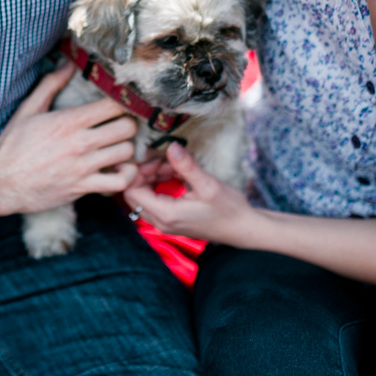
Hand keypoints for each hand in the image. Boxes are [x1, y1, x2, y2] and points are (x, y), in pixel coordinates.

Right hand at [0, 61, 139, 216]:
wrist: (1, 184)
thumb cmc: (12, 146)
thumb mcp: (27, 110)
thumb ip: (50, 85)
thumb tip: (68, 64)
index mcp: (69, 121)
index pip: (113, 104)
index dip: (122, 101)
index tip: (120, 102)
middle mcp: (81, 143)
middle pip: (127, 127)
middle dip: (128, 123)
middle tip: (122, 124)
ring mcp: (84, 167)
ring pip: (126, 152)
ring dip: (127, 148)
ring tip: (119, 145)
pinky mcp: (84, 188)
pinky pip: (120, 182)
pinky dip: (127, 175)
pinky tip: (121, 169)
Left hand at [123, 143, 257, 244]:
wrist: (243, 229)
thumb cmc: (229, 209)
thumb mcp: (208, 185)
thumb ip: (186, 166)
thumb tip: (171, 146)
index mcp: (166, 214)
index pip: (131, 191)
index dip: (138, 172)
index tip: (156, 159)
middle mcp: (161, 222)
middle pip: (133, 195)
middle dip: (143, 173)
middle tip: (163, 161)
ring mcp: (165, 223)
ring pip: (143, 197)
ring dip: (152, 178)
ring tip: (172, 166)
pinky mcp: (171, 220)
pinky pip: (154, 200)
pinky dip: (159, 185)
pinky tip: (176, 174)